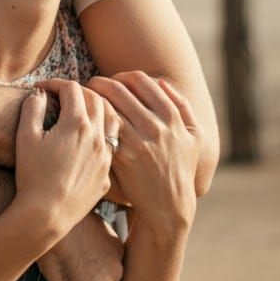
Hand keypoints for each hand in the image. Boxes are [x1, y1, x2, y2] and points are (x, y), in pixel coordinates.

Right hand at [13, 83, 111, 235]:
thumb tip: (39, 93)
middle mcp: (96, 137)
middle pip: (96, 99)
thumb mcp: (25, 137)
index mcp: (76, 124)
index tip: (44, 87)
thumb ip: (32, 108)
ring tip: (84, 109)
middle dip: (80, 90)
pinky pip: (112, 145)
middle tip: (65, 94)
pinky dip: (103, 133)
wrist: (46, 215)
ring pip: (111, 119)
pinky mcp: (106, 174)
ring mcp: (105, 157)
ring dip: (99, 108)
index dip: (55, 83)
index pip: (72, 88)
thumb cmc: (31, 175)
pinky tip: (91, 138)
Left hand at [88, 71, 197, 241]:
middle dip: (101, 82)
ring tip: (85, 99)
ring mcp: (139, 141)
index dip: (122, 76)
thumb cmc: (181, 169)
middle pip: (119, 88)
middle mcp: (156, 125)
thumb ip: (182, 106)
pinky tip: (87, 120)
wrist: (169, 205)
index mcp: (172, 116)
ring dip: (92, 98)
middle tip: (91, 85)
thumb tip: (162, 82)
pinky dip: (93, 119)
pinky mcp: (123, 156)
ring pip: (107, 106)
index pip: (140, 80)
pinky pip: (102, 128)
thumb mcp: (194, 137)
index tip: (113, 80)